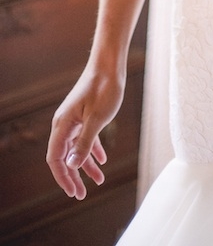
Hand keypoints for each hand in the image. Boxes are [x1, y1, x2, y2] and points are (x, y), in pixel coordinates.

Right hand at [47, 65, 124, 199]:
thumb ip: (85, 143)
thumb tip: (72, 165)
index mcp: (63, 125)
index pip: (56, 158)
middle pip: (64, 157)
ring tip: (99, 180)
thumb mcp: (97, 119)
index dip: (63, 177)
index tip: (73, 192)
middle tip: (82, 195)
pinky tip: (103, 160)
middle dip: (73, 176)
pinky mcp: (85, 114)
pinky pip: (86, 138)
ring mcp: (74, 119)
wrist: (109, 64)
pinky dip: (93, 150)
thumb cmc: (104, 88)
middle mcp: (65, 123)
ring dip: (86, 165)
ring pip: (77, 148)